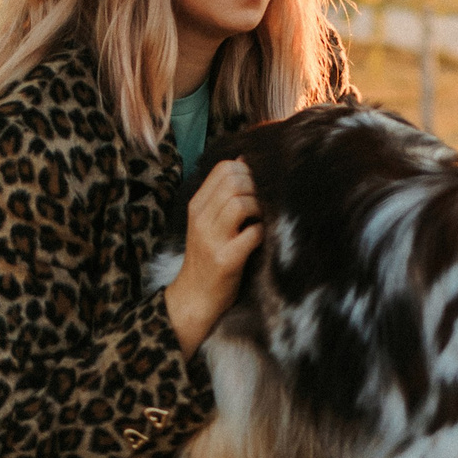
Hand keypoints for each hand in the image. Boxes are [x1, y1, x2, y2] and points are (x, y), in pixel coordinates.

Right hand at [165, 158, 260, 354]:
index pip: (224, 169)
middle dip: (256, 190)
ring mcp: (212, 239)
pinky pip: (253, 234)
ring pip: (242, 203)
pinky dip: (263, 232)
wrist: (194, 297)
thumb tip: (244, 160)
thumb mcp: (207, 221)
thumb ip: (222, 193)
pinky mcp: (226, 260)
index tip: (253, 190)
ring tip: (259, 222)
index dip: (246, 173)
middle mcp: (201, 219)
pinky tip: (259, 239)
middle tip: (260, 207)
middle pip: (234, 182)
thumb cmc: (207, 256)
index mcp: (196, 206)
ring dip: (259, 209)